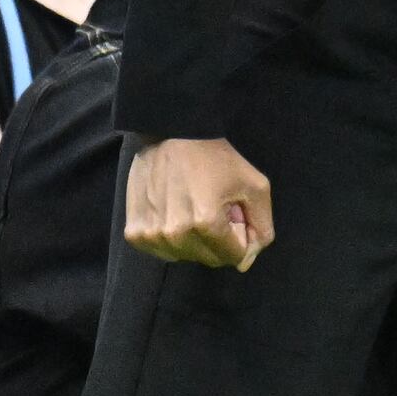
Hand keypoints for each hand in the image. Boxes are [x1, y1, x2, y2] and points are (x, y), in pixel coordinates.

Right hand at [124, 136, 272, 267]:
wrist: (170, 132)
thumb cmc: (216, 157)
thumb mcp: (255, 186)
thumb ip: (262, 228)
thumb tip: (245, 263)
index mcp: (206, 224)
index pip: (234, 256)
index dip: (239, 235)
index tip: (232, 212)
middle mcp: (176, 235)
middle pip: (210, 259)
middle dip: (218, 239)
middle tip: (213, 207)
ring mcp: (152, 235)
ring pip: (186, 257)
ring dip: (194, 240)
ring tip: (192, 207)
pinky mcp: (134, 233)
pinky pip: (162, 251)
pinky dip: (171, 239)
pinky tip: (173, 212)